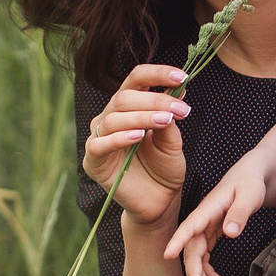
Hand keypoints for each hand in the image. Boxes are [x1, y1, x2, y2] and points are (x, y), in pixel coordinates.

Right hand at [83, 63, 191, 227]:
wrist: (159, 202)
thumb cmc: (164, 168)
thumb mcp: (172, 140)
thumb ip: (169, 116)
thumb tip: (178, 90)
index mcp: (129, 106)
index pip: (137, 78)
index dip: (157, 73)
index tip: (182, 76)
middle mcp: (110, 117)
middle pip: (125, 97)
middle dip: (155, 100)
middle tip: (180, 110)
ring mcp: (99, 138)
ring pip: (114, 118)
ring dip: (142, 117)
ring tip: (165, 121)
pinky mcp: (93, 160)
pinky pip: (99, 144)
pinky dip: (118, 138)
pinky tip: (137, 137)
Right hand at [162, 157, 269, 275]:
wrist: (251, 176)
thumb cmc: (250, 183)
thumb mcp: (250, 195)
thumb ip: (240, 213)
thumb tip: (229, 234)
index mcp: (209, 208)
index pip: (190, 225)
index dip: (178, 240)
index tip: (167, 254)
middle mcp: (203, 220)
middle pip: (192, 248)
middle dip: (193, 273)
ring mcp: (206, 228)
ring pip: (197, 256)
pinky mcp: (211, 234)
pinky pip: (206, 256)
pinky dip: (210, 272)